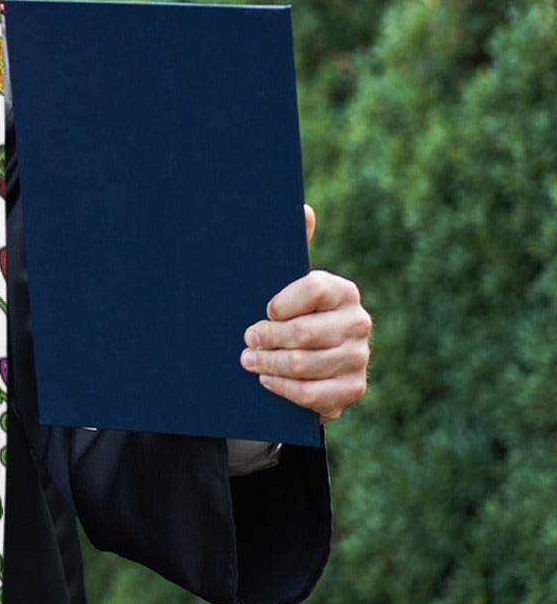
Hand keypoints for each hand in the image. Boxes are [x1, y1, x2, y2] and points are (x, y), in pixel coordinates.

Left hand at [240, 205, 370, 422]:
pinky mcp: (352, 389)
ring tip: (248, 361)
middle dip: (267, 338)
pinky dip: (284, 389)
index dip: (282, 302)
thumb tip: (303, 209)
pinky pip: (313, 394)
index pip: (313, 288)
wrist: (307, 363)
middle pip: (305, 332)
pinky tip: (267, 381)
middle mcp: (358, 322)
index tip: (263, 310)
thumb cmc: (289, 315)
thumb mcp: (286, 283)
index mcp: (343, 291)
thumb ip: (293, 247)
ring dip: (269, 364)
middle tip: (246, 340)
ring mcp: (358, 358)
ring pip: (305, 364)